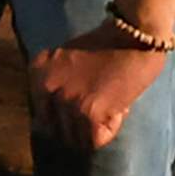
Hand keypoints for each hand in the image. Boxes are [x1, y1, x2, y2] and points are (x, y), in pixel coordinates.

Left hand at [29, 32, 171, 153]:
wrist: (136, 35)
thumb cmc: (110, 44)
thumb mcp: (69, 59)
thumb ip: (59, 84)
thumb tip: (56, 122)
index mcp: (37, 72)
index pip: (42, 115)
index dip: (66, 116)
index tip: (85, 105)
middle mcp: (46, 88)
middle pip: (57, 131)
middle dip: (79, 126)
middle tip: (100, 109)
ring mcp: (65, 101)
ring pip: (76, 139)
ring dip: (96, 129)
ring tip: (112, 106)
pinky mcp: (88, 113)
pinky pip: (95, 141)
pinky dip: (110, 130)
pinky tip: (119, 109)